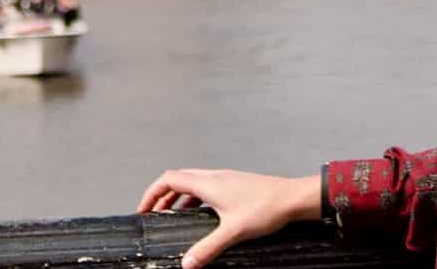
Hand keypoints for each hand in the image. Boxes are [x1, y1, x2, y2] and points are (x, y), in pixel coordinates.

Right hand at [137, 169, 321, 268]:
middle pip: (177, 179)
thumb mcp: (232, 232)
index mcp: (207, 183)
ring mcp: (225, 179)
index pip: (168, 180)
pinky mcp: (235, 185)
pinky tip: (202, 215)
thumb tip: (187, 263)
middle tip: (155, 214)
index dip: (151, 194)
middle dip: (162, 196)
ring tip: (174, 215)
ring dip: (179, 197)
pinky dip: (195, 198)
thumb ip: (208, 248)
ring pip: (192, 182)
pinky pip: (206, 187)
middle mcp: (213, 177)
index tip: (144, 209)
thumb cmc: (266, 208)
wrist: (293, 198)